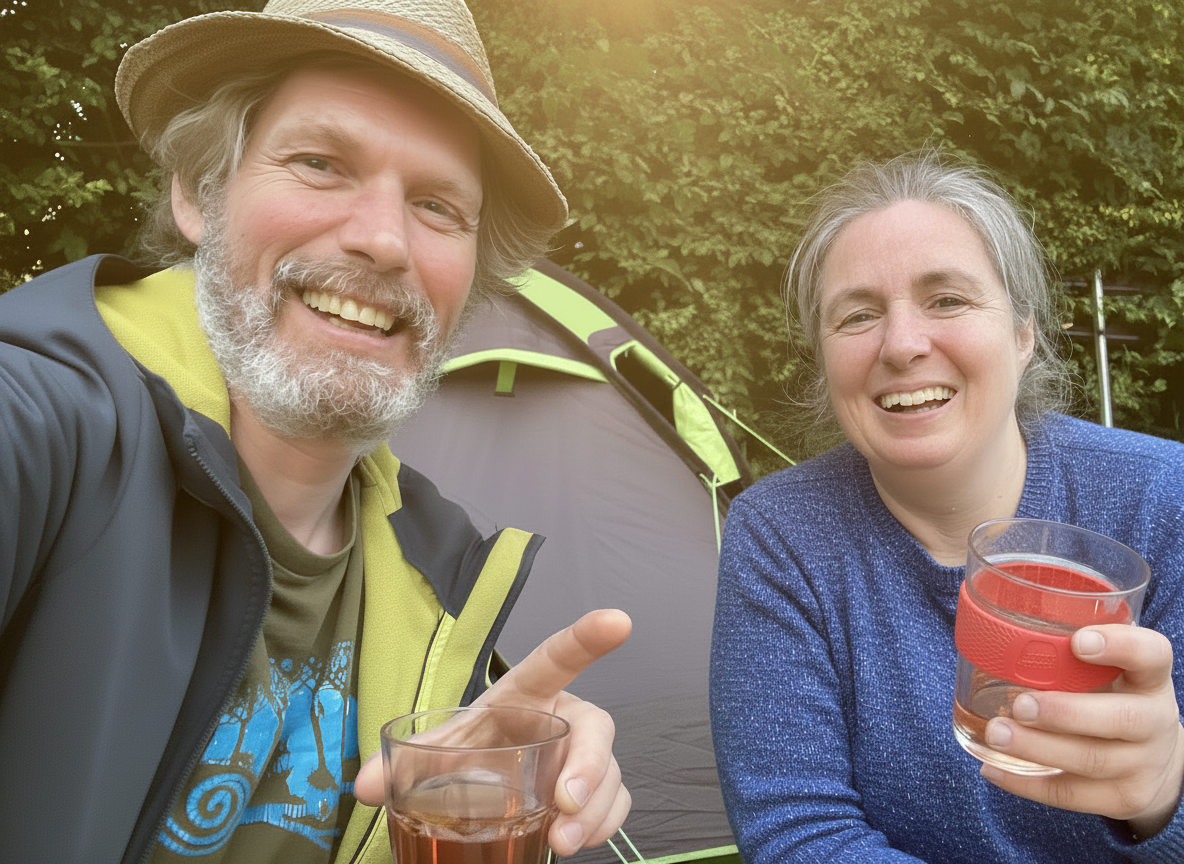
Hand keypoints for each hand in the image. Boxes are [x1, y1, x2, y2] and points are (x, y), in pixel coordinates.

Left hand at [354, 609, 632, 854]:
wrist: (486, 776)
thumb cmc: (472, 747)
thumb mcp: (440, 748)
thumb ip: (406, 761)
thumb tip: (367, 786)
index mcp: (526, 694)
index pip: (557, 658)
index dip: (585, 637)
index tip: (617, 619)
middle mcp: (564, 718)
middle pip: (595, 729)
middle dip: (589, 765)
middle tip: (565, 802)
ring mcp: (584, 756)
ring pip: (610, 773)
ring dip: (593, 809)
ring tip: (563, 841)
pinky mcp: (595, 790)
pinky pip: (616, 803)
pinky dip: (604, 823)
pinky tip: (578, 841)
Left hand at [980, 623, 1183, 837]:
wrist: (1156, 760)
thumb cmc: (1114, 698)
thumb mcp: (1111, 671)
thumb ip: (1072, 651)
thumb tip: (997, 626)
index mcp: (1149, 679)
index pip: (1152, 655)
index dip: (1121, 646)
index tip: (1078, 641)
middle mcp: (1155, 721)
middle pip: (1121, 718)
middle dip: (1065, 712)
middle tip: (1020, 704)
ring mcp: (1144, 764)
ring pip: (1092, 760)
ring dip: (1038, 748)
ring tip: (996, 733)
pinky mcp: (1124, 798)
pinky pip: (1072, 795)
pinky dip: (1026, 784)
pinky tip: (992, 769)